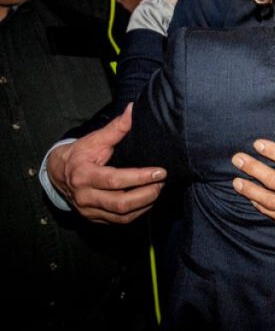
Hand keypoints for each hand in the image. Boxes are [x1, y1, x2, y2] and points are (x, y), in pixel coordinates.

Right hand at [47, 105, 165, 223]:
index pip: (115, 180)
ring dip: (145, 205)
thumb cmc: (80, 154)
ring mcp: (88, 210)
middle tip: (162, 183)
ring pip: (122, 216)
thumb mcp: (95, 139)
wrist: (58, 172)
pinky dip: (137, 213)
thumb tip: (133, 109)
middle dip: (147, 194)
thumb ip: (116, 128)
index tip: (160, 172)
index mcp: (83, 175)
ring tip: (158, 190)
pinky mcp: (94, 218)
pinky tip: (148, 202)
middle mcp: (84, 196)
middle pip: (121, 203)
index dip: (140, 177)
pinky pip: (119, 221)